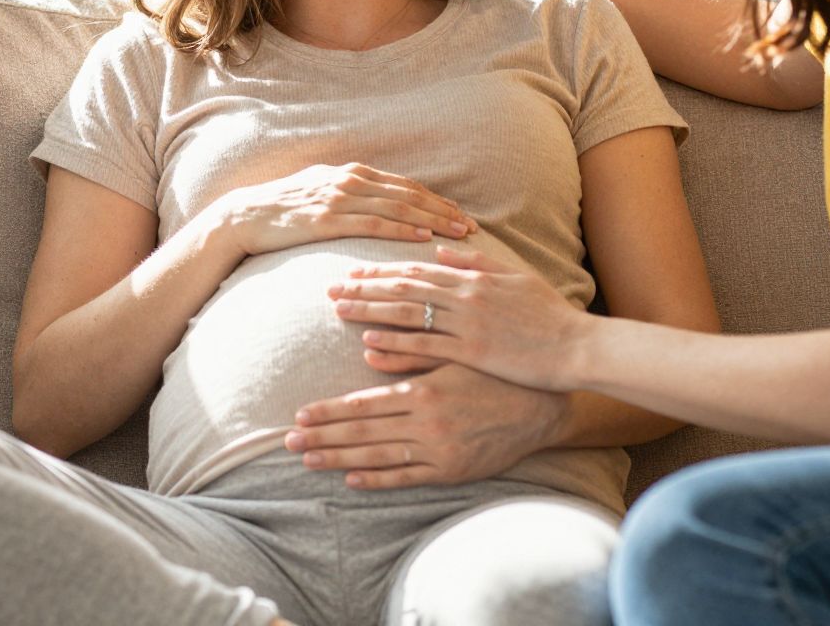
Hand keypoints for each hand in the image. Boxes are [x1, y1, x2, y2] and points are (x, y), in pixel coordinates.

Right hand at [207, 164, 476, 257]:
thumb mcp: (320, 192)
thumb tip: (377, 203)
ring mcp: (340, 199)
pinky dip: (402, 229)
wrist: (244, 217)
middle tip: (472, 226)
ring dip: (433, 220)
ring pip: (398, 207)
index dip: (436, 200)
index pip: (405, 186)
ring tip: (459, 233)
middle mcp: (351, 181)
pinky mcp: (328, 220)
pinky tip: (423, 238)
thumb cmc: (284, 209)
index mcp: (352, 173)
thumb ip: (350, 195)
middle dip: (444, 210)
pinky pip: (373, 223)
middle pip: (409, 194)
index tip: (461, 213)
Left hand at [284, 362, 569, 489]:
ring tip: (308, 461)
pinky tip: (352, 479)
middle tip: (288, 442)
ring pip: (378, 458)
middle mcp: (426, 424)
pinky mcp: (450, 471)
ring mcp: (437, 451)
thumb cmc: (495, 373)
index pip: (363, 405)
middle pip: (362, 434)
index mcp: (424, 391)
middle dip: (322, 438)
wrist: (540, 409)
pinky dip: (377, 480)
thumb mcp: (454, 355)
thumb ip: (412, 352)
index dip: (328, 412)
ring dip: (339, 460)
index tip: (300, 415)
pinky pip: (406, 478)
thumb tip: (368, 349)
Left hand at [328, 246, 592, 391]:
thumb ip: (479, 263)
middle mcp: (466, 296)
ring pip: (407, 314)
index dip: (382, 269)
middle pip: (404, 287)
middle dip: (365, 286)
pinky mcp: (472, 352)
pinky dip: (396, 344)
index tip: (354, 270)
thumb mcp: (516, 279)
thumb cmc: (550, 316)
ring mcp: (468, 324)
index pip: (418, 269)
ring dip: (370, 311)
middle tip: (330, 287)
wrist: (578, 347)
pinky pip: (426, 346)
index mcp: (474, 278)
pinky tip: (370, 344)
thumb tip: (445, 248)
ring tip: (338, 311)